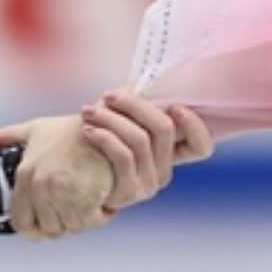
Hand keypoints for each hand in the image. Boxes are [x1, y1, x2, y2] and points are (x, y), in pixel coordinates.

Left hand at [0, 115, 115, 239]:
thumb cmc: (69, 128)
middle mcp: (41, 186)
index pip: (22, 224)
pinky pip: (91, 221)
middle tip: (75, 212)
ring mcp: (64, 192)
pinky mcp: (88, 194)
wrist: (105, 119)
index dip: (36, 230)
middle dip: (63, 225)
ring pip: (71, 228)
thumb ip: (4, 137)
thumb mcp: (33, 129)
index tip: (49, 224)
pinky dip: (99, 216)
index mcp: (25, 175)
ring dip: (82, 221)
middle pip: (50, 230)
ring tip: (89, 205)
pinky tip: (103, 203)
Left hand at [80, 88, 214, 209]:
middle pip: (165, 128)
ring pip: (140, 139)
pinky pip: (123, 155)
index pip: (201, 146)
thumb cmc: (97, 146)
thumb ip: (136, 108)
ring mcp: (149, 184)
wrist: (70, 182)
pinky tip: (88, 130)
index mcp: (168, 153)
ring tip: (88, 111)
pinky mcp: (130, 192)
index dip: (195, 125)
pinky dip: (105, 137)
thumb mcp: (120, 124)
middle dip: (134, 104)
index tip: (174, 106)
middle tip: (108, 95)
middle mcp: (164, 170)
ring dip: (111, 118)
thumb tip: (141, 79)